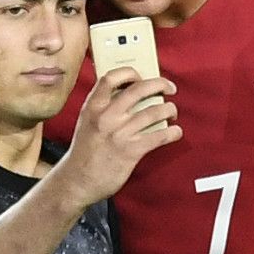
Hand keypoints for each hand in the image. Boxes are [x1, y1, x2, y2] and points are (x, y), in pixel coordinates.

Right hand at [52, 66, 180, 206]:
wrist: (77, 181)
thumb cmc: (85, 151)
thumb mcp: (86, 122)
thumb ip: (102, 108)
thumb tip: (129, 94)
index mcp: (93, 107)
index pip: (110, 78)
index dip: (129, 72)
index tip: (141, 76)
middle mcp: (106, 116)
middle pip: (140, 89)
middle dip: (160, 84)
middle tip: (169, 88)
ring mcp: (120, 133)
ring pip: (154, 111)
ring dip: (169, 110)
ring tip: (172, 112)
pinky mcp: (131, 151)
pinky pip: (159, 136)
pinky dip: (173, 132)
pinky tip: (175, 132)